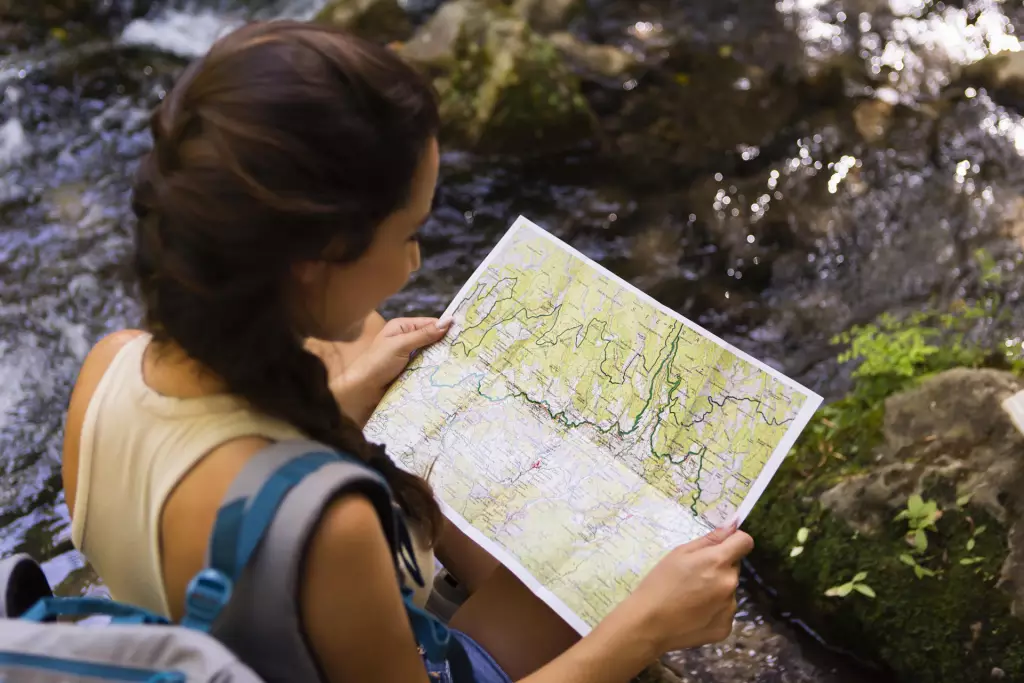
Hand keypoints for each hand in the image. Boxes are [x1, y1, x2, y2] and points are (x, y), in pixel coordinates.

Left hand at [310, 316, 452, 425]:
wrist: (362, 390)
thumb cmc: (377, 363)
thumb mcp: (400, 345)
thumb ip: (423, 335)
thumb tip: (447, 322)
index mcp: (402, 327)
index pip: (429, 323)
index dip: (445, 327)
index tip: (466, 333)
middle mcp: (406, 339)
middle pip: (432, 339)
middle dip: (446, 344)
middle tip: (468, 350)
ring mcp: (408, 356)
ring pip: (431, 354)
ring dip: (442, 358)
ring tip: (462, 362)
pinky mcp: (410, 371)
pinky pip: (426, 367)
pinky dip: (435, 369)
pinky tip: (448, 373)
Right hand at [610, 524, 752, 654]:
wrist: (648, 624)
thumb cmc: (659, 583)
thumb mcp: (679, 553)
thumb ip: (709, 539)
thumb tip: (732, 526)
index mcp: (718, 561)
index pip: (745, 542)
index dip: (734, 541)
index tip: (721, 547)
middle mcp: (730, 583)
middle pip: (733, 567)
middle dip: (719, 567)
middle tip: (694, 576)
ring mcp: (730, 608)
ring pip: (728, 590)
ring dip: (717, 590)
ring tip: (691, 598)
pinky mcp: (726, 627)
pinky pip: (725, 611)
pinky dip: (713, 611)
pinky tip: (694, 614)